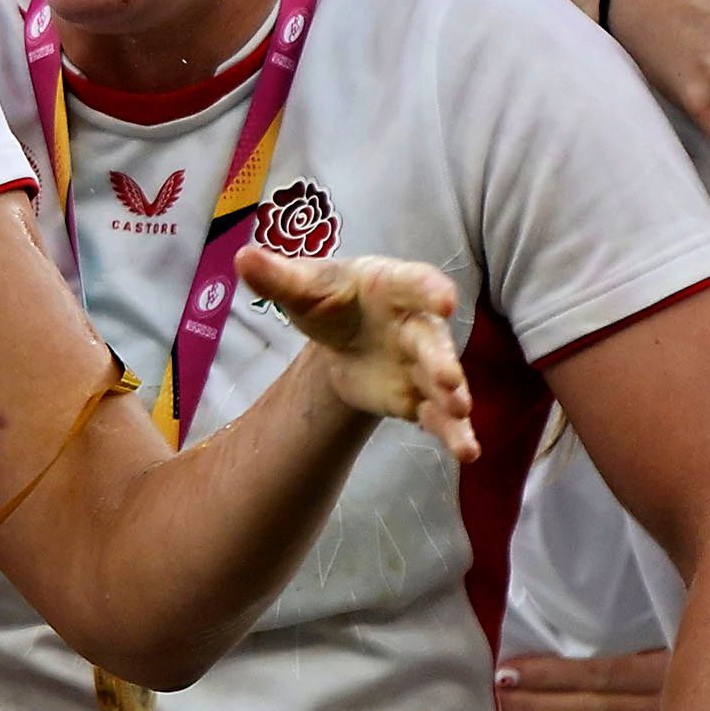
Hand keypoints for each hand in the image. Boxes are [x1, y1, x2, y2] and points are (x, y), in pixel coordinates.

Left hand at [240, 244, 476, 459]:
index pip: (417, 283)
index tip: (444, 300)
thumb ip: (277, 276)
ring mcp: (422, 364)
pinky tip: (466, 452)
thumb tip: (242, 258)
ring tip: (462, 413)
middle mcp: (417, 324)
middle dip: (442, 359)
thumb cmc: (330, 301)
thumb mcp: (303, 287)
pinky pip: (439, 417)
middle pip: (432, 341)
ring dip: (454, 398)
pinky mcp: (418, 398)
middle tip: (449, 379)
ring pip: (444, 382)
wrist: (339, 341)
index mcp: (393, 286)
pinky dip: (453, 433)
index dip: (431, 291)